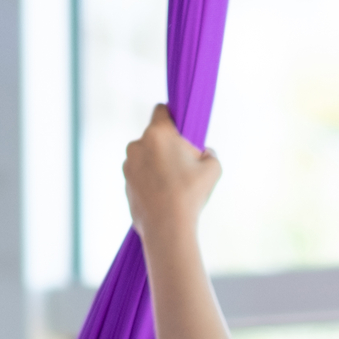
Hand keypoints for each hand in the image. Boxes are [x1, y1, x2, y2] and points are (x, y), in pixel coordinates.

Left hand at [123, 105, 219, 237]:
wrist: (167, 228)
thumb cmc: (189, 195)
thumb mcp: (212, 167)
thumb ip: (208, 152)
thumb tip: (202, 153)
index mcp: (157, 134)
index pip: (161, 110)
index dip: (172, 117)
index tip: (181, 130)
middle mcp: (137, 145)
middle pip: (154, 136)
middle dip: (167, 146)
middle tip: (183, 165)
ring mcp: (128, 165)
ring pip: (146, 156)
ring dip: (156, 163)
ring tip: (173, 184)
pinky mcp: (126, 183)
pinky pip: (140, 174)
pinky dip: (150, 180)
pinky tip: (163, 195)